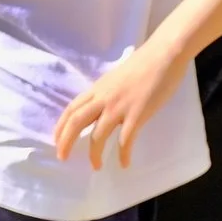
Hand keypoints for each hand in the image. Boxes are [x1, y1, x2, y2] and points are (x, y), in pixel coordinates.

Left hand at [53, 46, 191, 169]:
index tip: (56, 141)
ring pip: (98, 135)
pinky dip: (123, 155)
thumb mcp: (117, 76)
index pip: (72, 109)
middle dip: (66, 142)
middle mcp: (104, 98)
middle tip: (63, 157)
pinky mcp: (138, 114)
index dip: (61, 127)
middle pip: (77, 122)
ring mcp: (120, 107)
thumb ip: (108, 91)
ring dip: (94, 154)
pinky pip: (125, 140)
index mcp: (99, 88)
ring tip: (96, 166)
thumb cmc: (146, 62)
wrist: (165, 54)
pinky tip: (124, 164)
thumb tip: (103, 105)